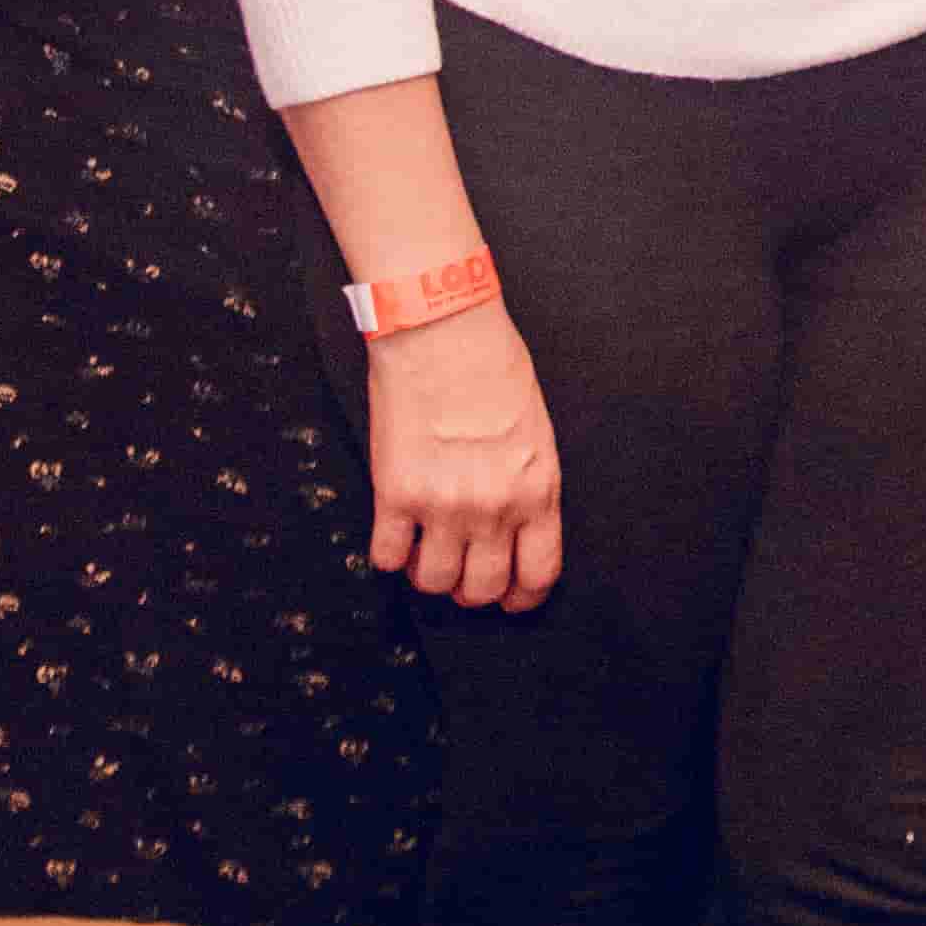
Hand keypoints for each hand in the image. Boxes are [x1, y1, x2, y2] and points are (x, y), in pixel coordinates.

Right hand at [362, 308, 565, 611]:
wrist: (442, 329)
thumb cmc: (493, 365)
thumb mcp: (535, 430)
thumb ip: (526, 481)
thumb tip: (512, 520)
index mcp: (537, 489)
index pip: (538, 574)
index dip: (521, 596)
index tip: (509, 596)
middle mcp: (494, 507)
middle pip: (482, 588)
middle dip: (470, 588)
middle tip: (460, 571)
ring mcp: (443, 505)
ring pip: (434, 582)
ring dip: (427, 573)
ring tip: (424, 549)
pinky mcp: (396, 494)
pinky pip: (387, 556)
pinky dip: (389, 553)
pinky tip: (394, 532)